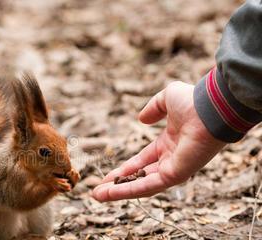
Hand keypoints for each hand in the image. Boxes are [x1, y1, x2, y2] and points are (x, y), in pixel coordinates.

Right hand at [93, 82, 225, 201]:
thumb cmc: (192, 101)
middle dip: (118, 184)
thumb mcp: (167, 99)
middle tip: (99, 191)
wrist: (209, 108)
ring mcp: (173, 169)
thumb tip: (142, 119)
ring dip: (119, 192)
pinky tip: (111, 193)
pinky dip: (128, 190)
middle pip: (139, 177)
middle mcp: (170, 159)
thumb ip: (154, 108)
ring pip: (141, 185)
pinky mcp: (174, 175)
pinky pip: (147, 185)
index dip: (125, 168)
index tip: (109, 175)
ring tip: (98, 196)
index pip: (143, 161)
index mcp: (169, 144)